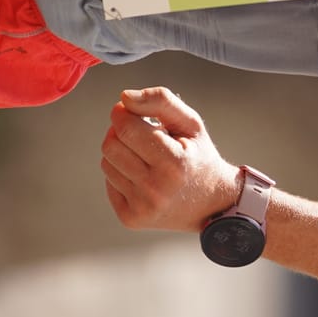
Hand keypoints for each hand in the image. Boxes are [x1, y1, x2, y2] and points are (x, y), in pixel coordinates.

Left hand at [100, 87, 238, 231]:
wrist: (211, 204)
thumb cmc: (198, 157)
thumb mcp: (191, 123)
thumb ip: (160, 101)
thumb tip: (124, 97)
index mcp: (174, 163)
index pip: (126, 128)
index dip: (122, 113)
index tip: (131, 111)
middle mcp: (156, 189)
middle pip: (110, 145)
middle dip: (120, 132)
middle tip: (139, 133)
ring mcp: (142, 208)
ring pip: (106, 163)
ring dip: (120, 153)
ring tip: (144, 156)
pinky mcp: (131, 219)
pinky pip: (109, 183)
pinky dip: (120, 174)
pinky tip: (141, 175)